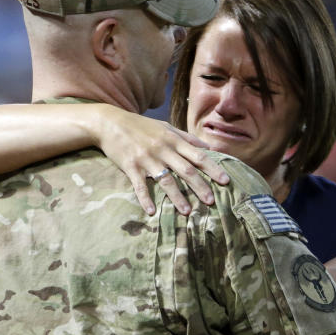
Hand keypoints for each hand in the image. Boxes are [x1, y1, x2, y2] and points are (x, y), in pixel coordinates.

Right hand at [95, 107, 229, 214]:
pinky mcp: (131, 167)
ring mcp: (147, 159)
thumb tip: (208, 146)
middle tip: (211, 201)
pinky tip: (151, 212)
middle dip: (200, 186)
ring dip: (177, 197)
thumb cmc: (140, 126)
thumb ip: (187, 137)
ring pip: (166, 180)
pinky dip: (145, 199)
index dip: (213, 169)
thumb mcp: (165, 127)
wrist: (110, 123)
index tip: (226, 181)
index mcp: (173, 140)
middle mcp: (162, 149)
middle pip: (186, 170)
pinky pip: (140, 185)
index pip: (198, 156)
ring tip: (187, 212)